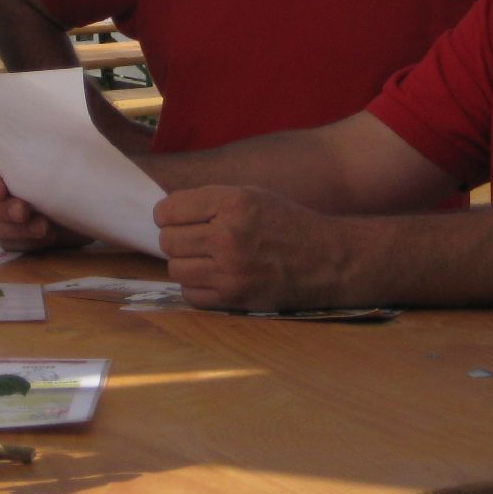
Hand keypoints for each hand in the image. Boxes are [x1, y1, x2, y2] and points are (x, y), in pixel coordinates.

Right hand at [0, 151, 90, 252]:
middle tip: (24, 211)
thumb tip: (46, 136)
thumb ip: (49, 149)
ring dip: (16, 230)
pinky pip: (8, 244)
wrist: (98, 203)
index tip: (2, 191)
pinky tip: (46, 239)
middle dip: (2, 209)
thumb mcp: (65, 156)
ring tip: (44, 229)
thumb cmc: (77, 171)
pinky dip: (26, 243)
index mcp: (5, 162)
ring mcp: (4, 215)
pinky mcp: (15, 237)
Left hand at [156, 185, 346, 311]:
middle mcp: (228, 236)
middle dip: (177, 238)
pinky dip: (196, 286)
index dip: (168, 213)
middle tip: (195, 238)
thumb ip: (210, 201)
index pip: (169, 209)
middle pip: (168, 240)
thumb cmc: (287, 223)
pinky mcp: (233, 298)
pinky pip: (190, 294)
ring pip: (175, 268)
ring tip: (206, 257)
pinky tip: (214, 276)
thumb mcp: (252, 195)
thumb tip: (165, 212)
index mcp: (233, 203)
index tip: (177, 217)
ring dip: (186, 262)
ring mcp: (229, 270)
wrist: (327, 259)